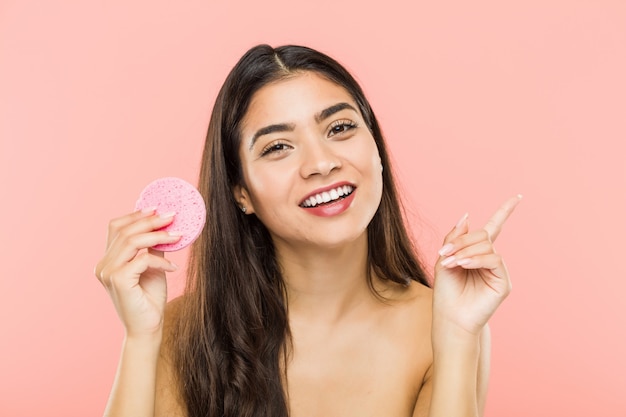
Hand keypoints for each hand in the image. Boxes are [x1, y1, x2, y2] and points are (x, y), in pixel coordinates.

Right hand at [94, 208, 181, 337]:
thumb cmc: (150, 299)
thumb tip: (164, 224)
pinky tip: (173, 266)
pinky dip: (161, 260)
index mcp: (108, 260)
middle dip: (151, 221)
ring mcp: (108, 272)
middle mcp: (103, 264)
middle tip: (172, 216)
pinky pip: (143, 259)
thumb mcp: (152, 267)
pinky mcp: (118, 280)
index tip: (156, 208)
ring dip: (158, 236)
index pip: (115, 227)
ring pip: (132, 241)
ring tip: (178, 236)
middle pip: (124, 231)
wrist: (148, 328)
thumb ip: (152, 248)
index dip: (135, 215)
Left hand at [432, 195, 521, 335]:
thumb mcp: (445, 259)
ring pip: (486, 246)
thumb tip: (467, 215)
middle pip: (482, 235)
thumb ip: (454, 237)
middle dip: (461, 241)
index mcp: (477, 253)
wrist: (450, 317)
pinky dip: (476, 259)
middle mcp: (490, 259)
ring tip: (451, 263)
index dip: (505, 212)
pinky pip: (494, 259)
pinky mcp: (503, 282)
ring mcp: (498, 270)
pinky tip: (463, 265)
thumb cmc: (447, 291)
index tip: (518, 197)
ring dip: (464, 251)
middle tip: (444, 254)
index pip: (494, 228)